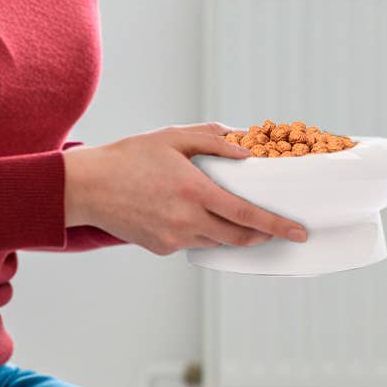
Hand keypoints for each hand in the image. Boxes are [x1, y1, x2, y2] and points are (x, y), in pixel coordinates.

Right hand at [62, 123, 310, 256]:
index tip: (299, 233)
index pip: (247, 214)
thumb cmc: (130, 156)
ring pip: (217, 241)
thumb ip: (213, 140)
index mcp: (194, 191)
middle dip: (262, 234)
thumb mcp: (172, 137)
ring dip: (231, 231)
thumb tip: (246, 148)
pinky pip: (192, 242)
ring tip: (231, 213)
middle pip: (239, 236)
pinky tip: (188, 213)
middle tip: (275, 227)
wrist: (87, 186)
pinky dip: (201, 231)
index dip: (277, 226)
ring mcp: (173, 238)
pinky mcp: (161, 248)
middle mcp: (187, 220)